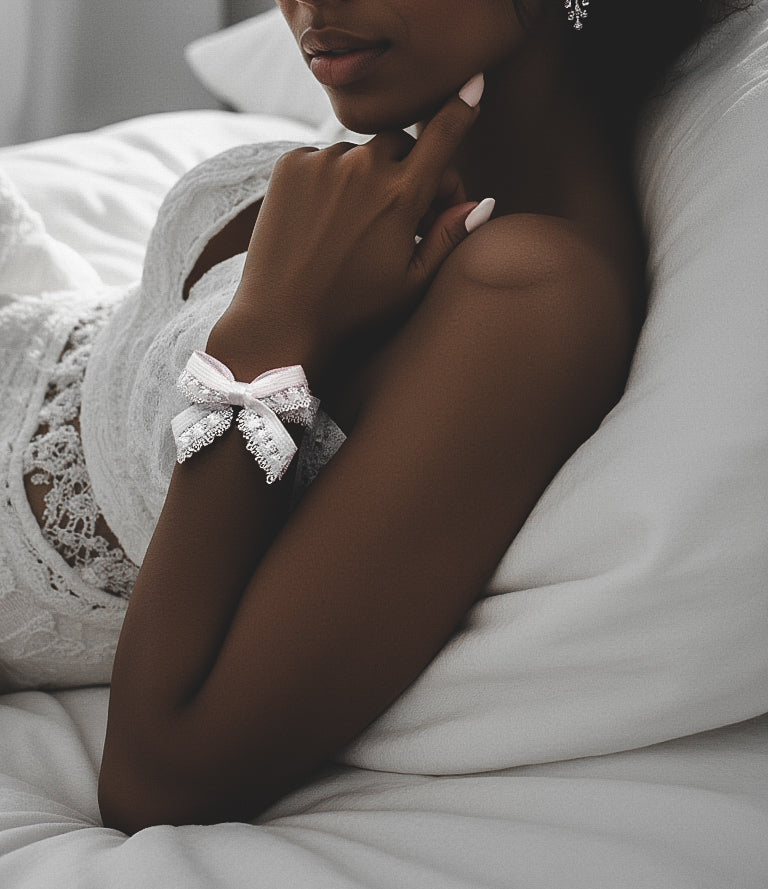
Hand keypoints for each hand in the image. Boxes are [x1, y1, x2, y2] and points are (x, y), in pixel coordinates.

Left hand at [210, 75, 488, 379]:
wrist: (281, 317)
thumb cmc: (353, 308)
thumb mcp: (412, 282)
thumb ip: (449, 237)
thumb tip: (482, 203)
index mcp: (401, 197)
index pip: (442, 136)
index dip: (461, 108)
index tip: (472, 84)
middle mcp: (363, 169)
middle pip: (401, 145)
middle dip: (409, 170)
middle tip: (405, 213)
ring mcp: (323, 162)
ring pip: (360, 154)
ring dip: (367, 178)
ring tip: (358, 226)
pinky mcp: (291, 165)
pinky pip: (324, 158)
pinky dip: (332, 180)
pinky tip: (327, 219)